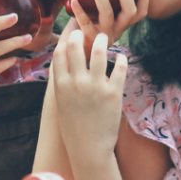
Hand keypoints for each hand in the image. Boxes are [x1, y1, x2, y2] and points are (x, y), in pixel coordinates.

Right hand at [51, 28, 127, 165]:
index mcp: (61, 85)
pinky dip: (121, 59)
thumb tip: (63, 64)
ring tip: (104, 37)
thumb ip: (62, 83)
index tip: (71, 34)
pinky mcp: (113, 93)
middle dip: (80, 34)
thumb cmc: (74, 127)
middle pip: (75, 47)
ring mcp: (95, 87)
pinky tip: (121, 58)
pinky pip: (119, 67)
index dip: (65, 40)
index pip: (59, 52)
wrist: (88, 148)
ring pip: (98, 51)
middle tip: (86, 30)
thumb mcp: (61, 103)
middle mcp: (76, 83)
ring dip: (101, 40)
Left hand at [67, 0, 149, 57]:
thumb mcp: (97, 14)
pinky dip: (79, 10)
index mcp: (121, 24)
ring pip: (108, 14)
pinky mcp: (89, 39)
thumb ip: (104, 1)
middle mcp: (116, 31)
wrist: (69, 51)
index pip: (140, 13)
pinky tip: (73, 0)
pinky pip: (86, 23)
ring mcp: (104, 36)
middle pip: (130, 12)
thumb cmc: (82, 27)